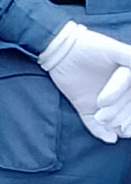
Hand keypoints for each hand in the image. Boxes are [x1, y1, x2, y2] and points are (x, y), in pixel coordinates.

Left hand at [39, 21, 130, 143]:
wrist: (59, 49)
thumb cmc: (89, 46)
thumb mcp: (113, 50)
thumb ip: (130, 58)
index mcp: (128, 80)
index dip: (121, 102)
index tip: (102, 102)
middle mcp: (118, 94)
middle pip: (127, 111)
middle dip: (118, 115)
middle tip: (103, 117)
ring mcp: (102, 103)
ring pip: (115, 120)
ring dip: (113, 124)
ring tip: (102, 121)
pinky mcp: (86, 108)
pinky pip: (94, 124)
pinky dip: (101, 133)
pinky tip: (108, 138)